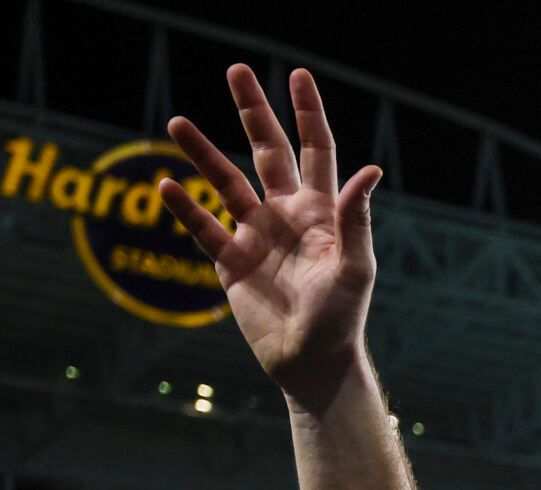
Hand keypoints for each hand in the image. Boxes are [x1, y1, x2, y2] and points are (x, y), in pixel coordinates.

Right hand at [158, 66, 380, 407]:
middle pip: (267, 152)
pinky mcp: (231, 263)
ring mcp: (257, 236)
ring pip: (224, 183)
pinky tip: (166, 185)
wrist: (312, 362)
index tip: (298, 76)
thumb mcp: (355, 267)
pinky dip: (184, 208)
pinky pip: (203, 228)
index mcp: (321, 212)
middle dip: (253, 113)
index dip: (308, 114)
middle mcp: (288, 216)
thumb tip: (370, 170)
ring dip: (202, 154)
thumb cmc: (343, 318)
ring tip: (177, 123)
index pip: (315, 150)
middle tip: (237, 71)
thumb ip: (355, 218)